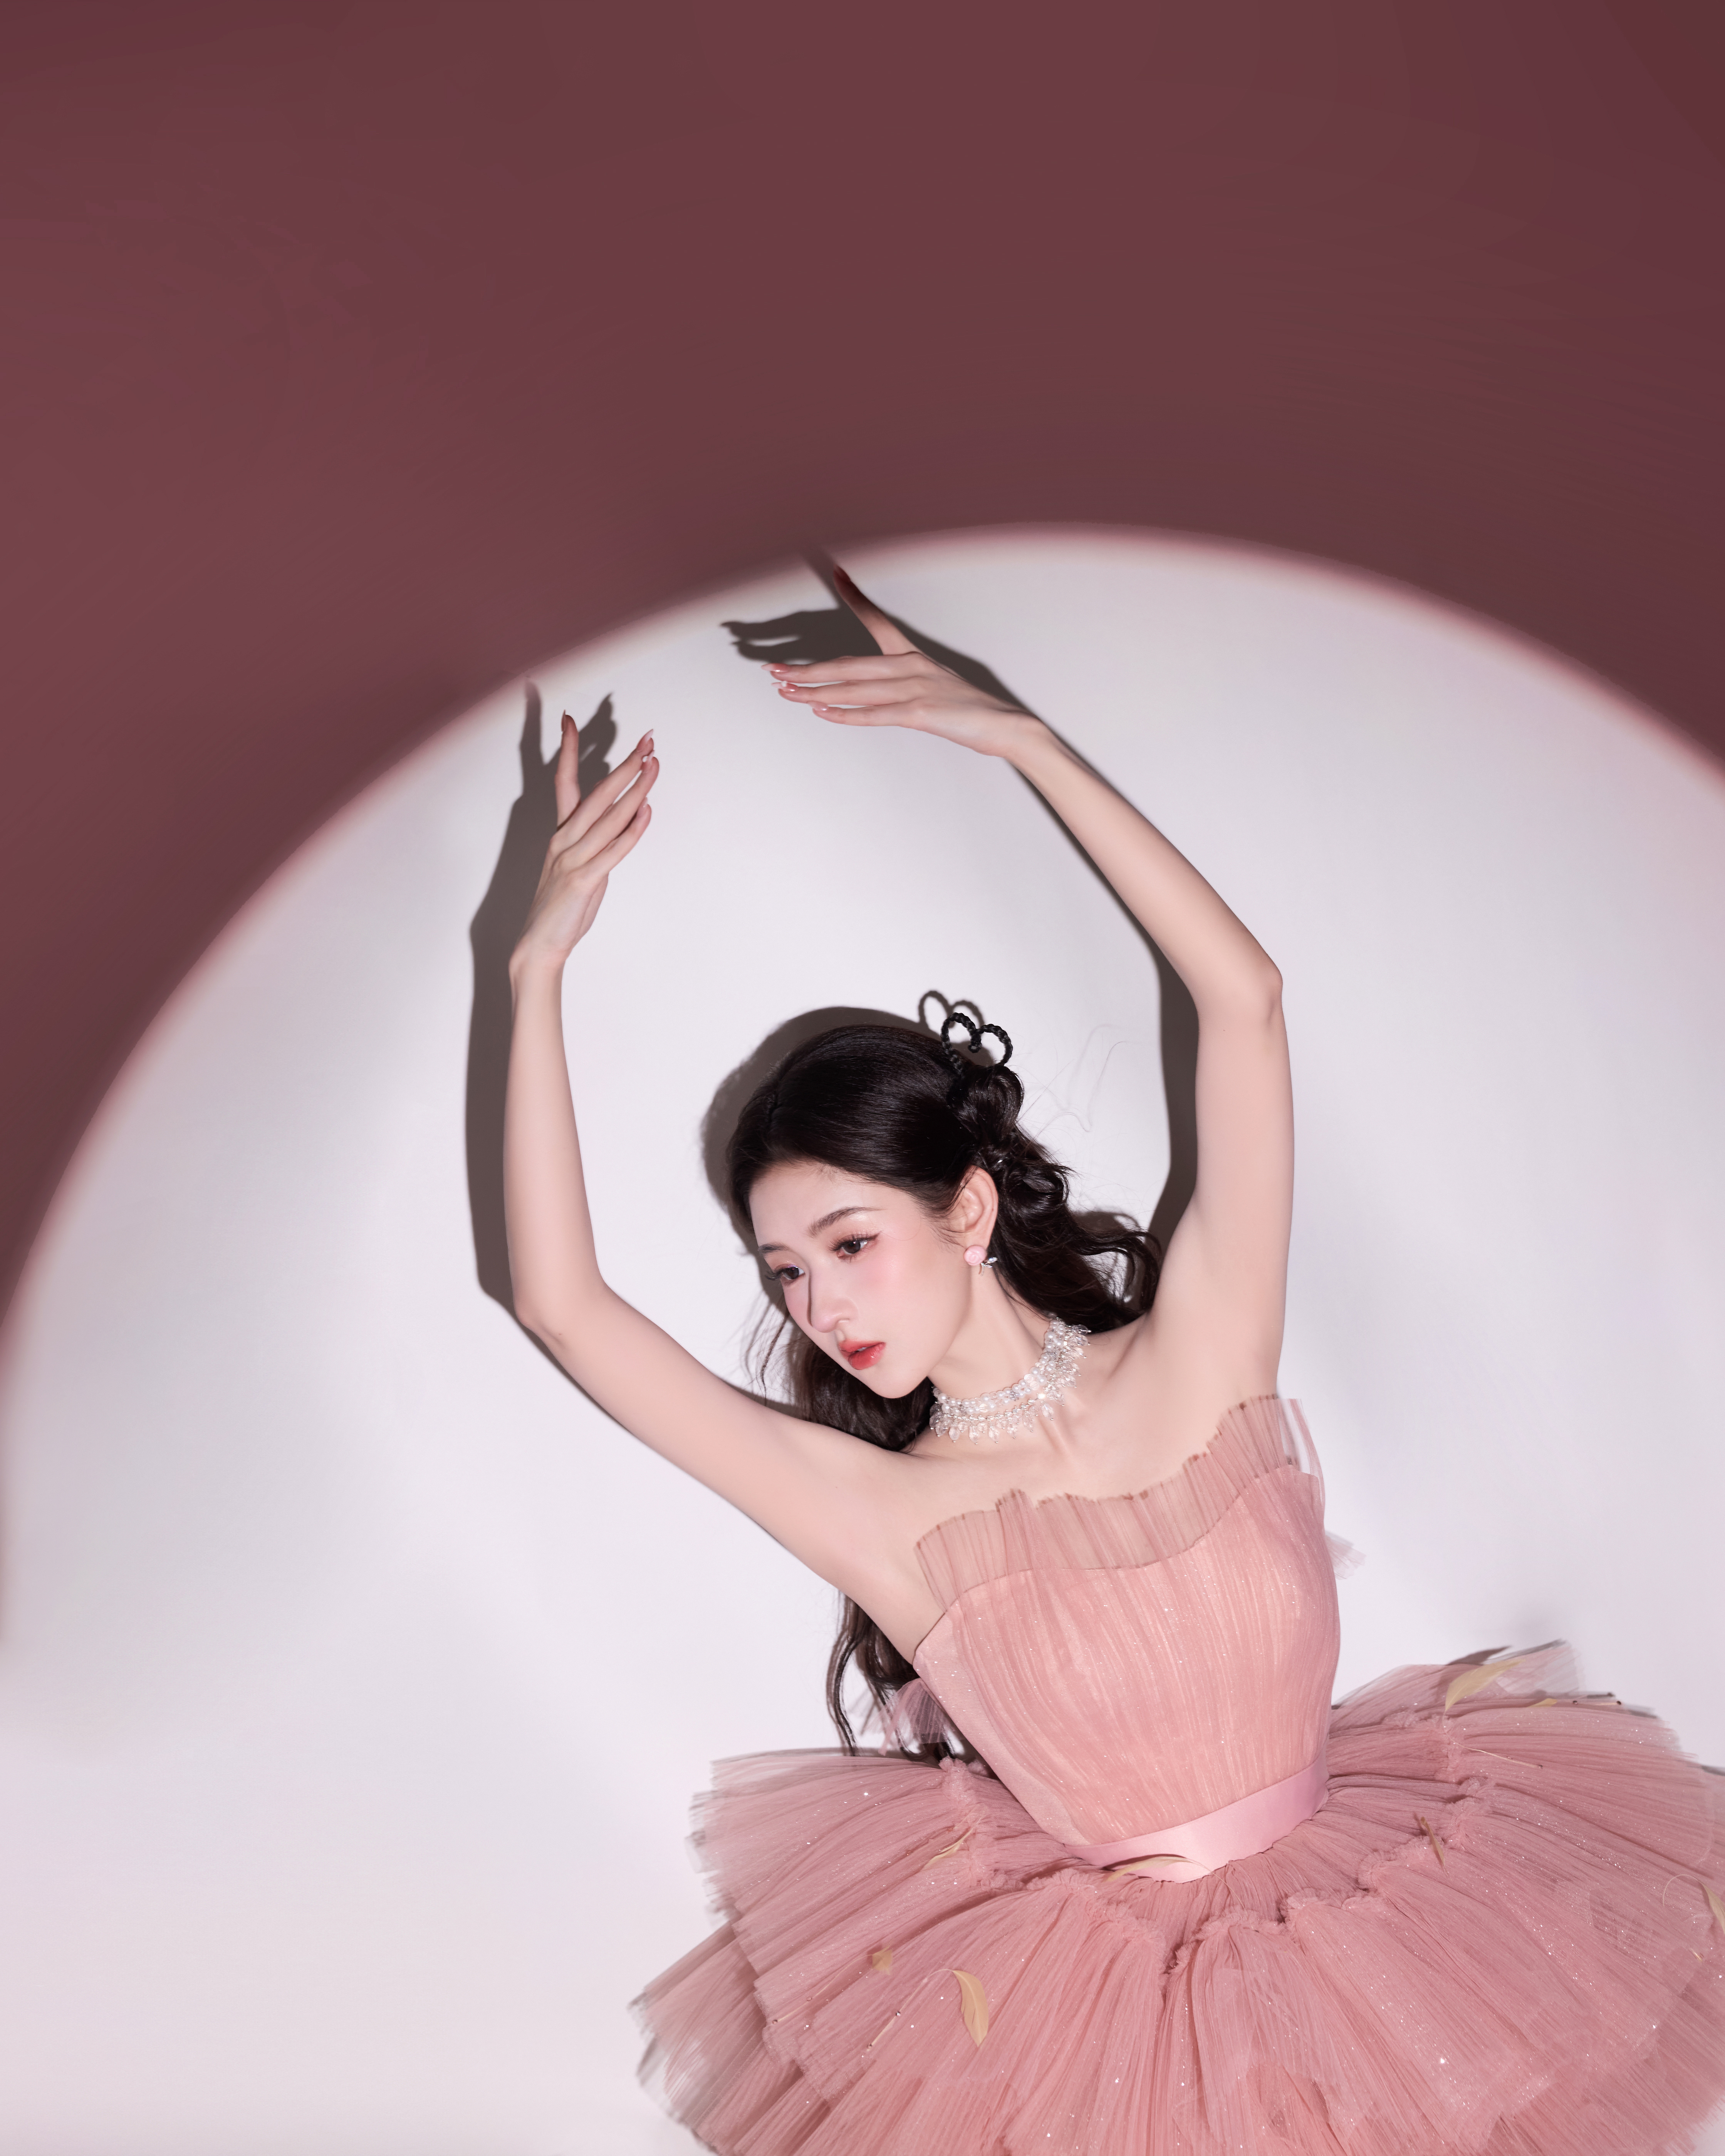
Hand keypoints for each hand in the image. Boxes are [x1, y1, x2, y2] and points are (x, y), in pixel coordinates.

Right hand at [512, 720, 657, 975]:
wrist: (539, 944)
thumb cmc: (561, 906)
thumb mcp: (577, 865)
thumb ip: (595, 842)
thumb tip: (622, 823)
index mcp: (561, 833)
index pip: (562, 780)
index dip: (566, 749)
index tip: (570, 719)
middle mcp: (565, 839)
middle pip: (597, 791)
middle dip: (625, 763)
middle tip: (647, 739)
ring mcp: (573, 858)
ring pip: (609, 815)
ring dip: (635, 788)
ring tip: (654, 765)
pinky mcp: (583, 879)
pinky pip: (613, 850)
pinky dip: (631, 830)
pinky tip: (646, 811)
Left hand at [768, 567, 1035, 756]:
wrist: (1004, 725)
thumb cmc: (967, 710)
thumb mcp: (931, 689)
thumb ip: (899, 687)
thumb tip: (868, 692)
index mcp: (911, 656)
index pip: (878, 620)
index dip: (856, 597)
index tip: (836, 574)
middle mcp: (909, 666)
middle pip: (847, 664)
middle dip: (807, 667)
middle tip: (774, 670)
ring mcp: (914, 687)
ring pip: (853, 687)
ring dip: (815, 690)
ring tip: (785, 691)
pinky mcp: (920, 711)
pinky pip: (874, 713)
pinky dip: (845, 713)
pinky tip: (821, 711)